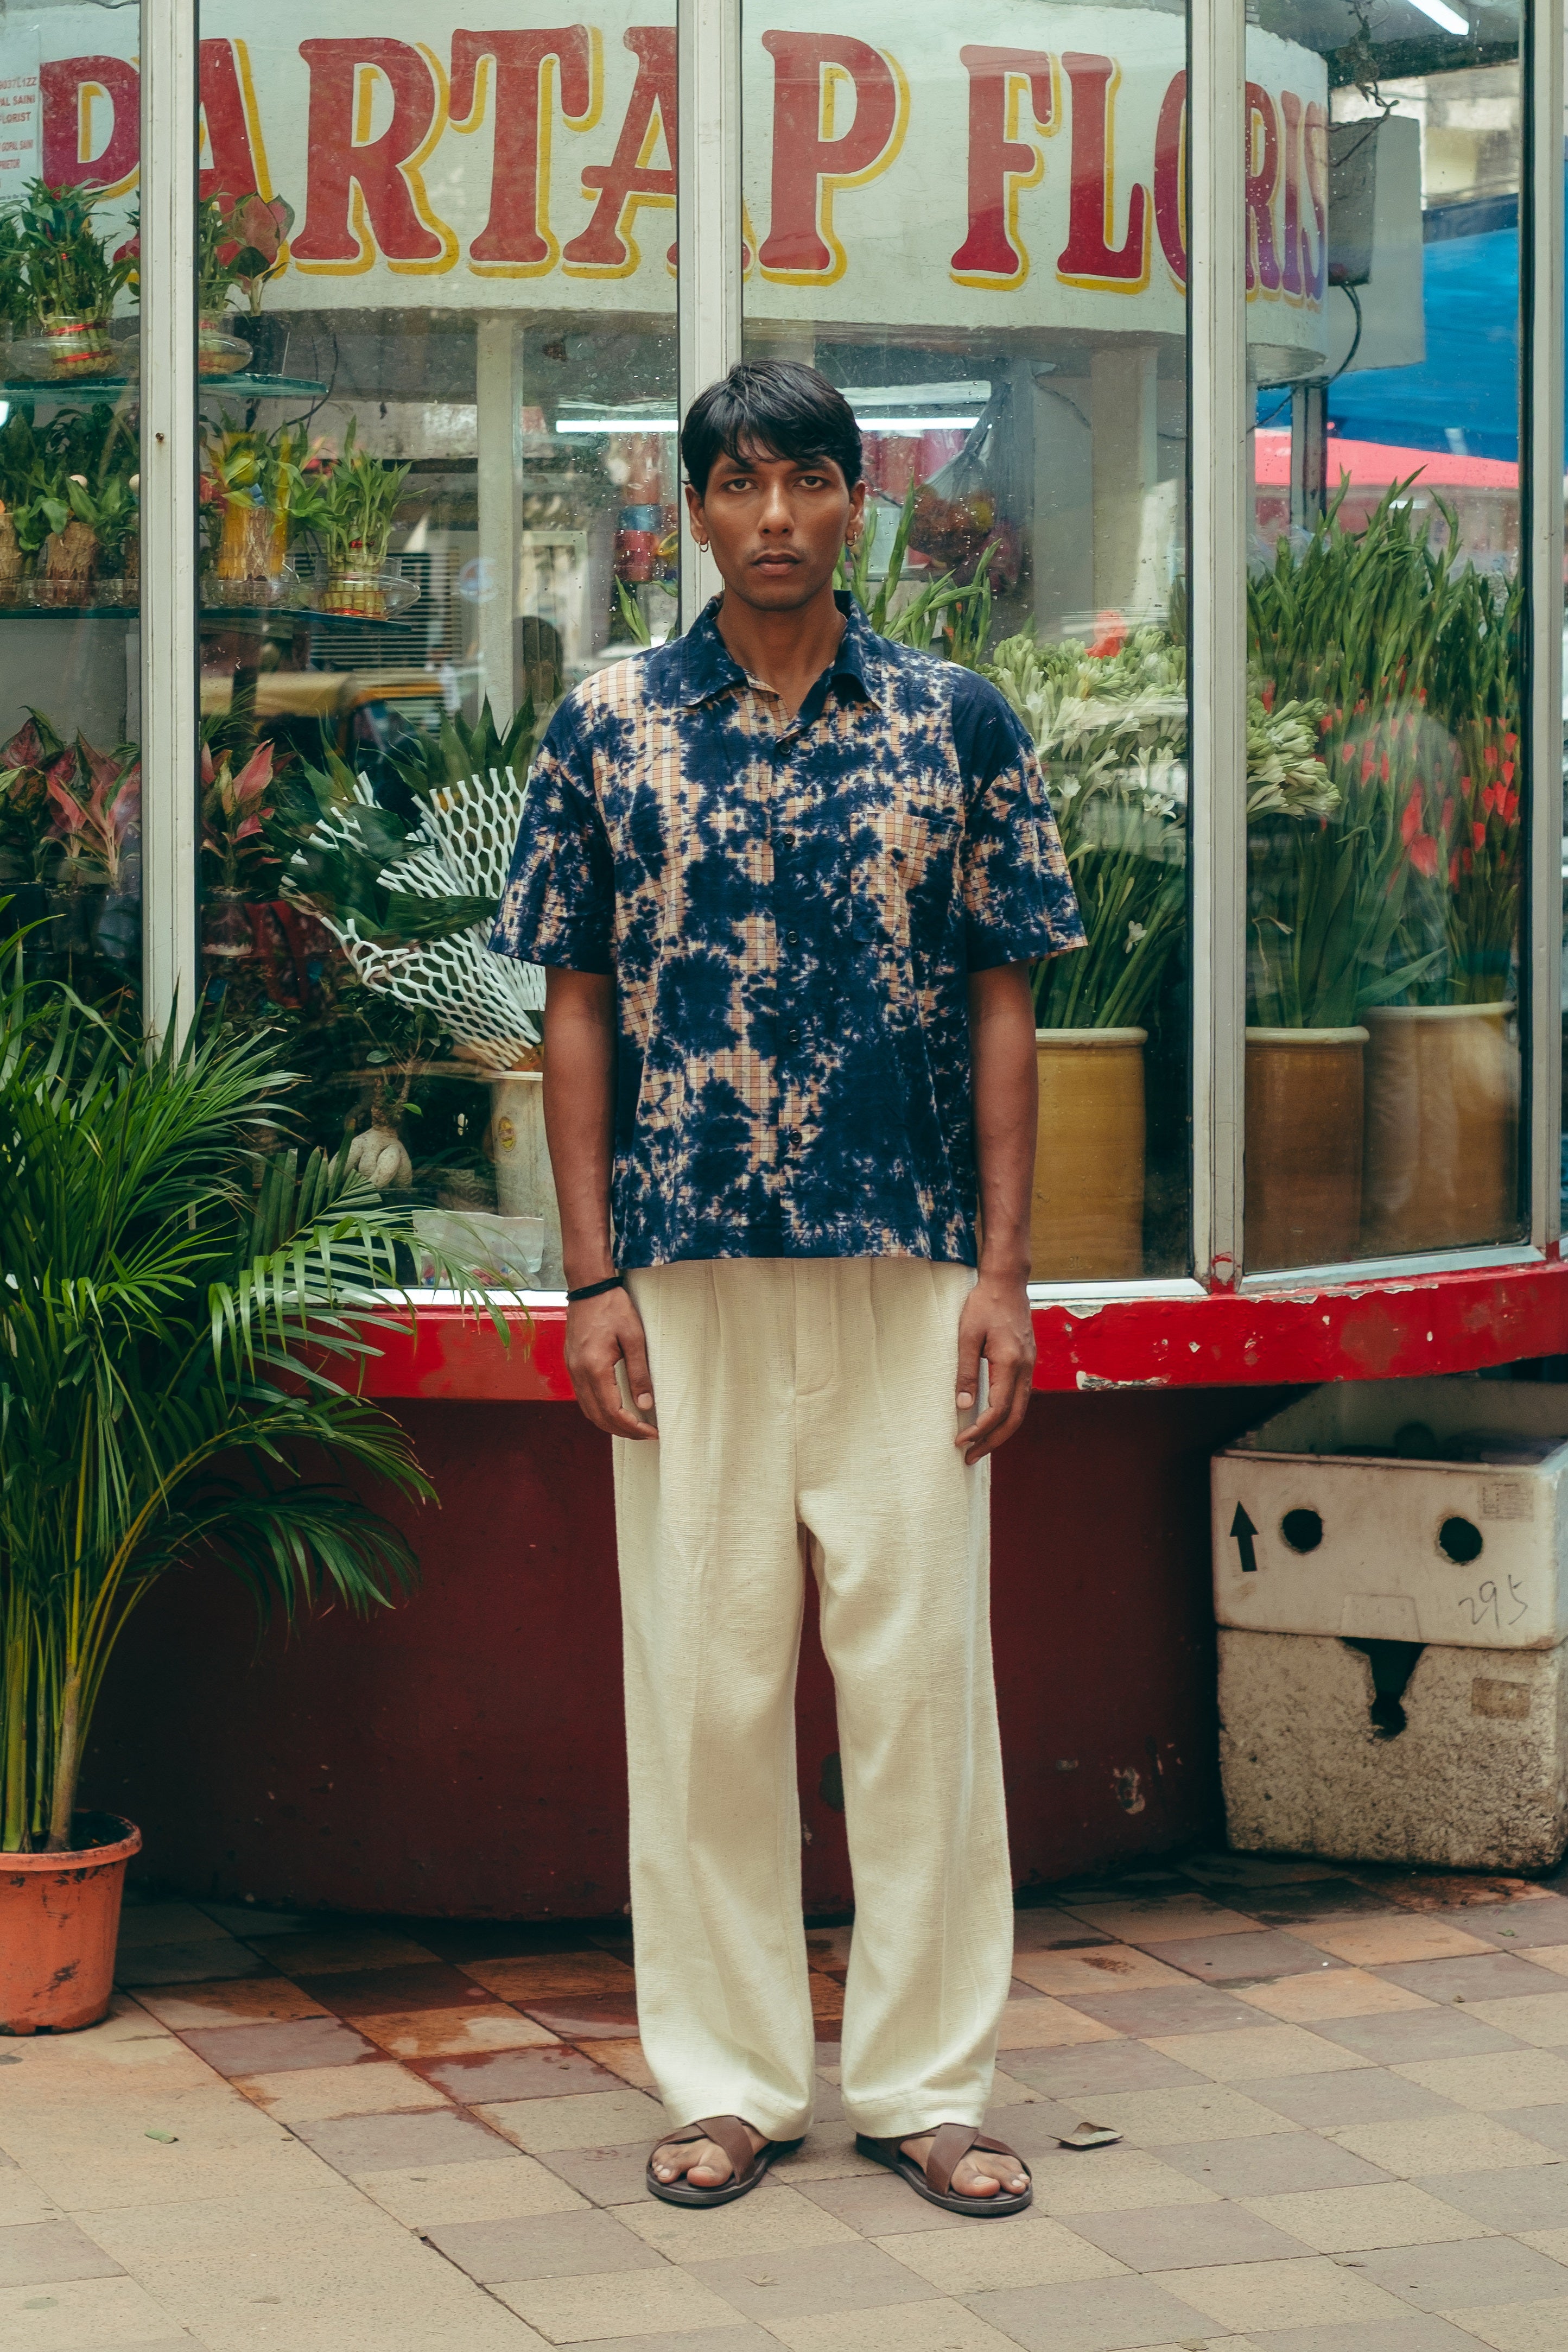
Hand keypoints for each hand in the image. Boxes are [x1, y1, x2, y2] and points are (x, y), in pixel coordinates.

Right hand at [565, 1288, 657, 1439]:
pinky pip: (583, 1398)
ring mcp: (572, 1370)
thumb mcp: (635, 1338)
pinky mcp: (572, 1365)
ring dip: (610, 1423)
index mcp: (594, 1368)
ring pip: (588, 1411)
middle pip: (598, 1417)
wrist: (589, 1287)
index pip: (612, 1412)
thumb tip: (645, 1405)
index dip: (632, 1427)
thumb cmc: (613, 1307)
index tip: (651, 1433)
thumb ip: (639, 1374)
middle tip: (646, 1434)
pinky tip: (615, 1409)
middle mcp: (578, 1373)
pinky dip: (599, 1411)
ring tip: (633, 1426)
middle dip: (623, 1431)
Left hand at [954, 1271, 1033, 1464]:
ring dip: (1001, 1431)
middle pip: (1014, 1419)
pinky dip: (1007, 1416)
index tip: (959, 1442)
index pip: (998, 1409)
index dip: (979, 1430)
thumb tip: (963, 1406)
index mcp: (1011, 1363)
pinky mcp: (1027, 1363)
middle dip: (993, 1441)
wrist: (1007, 1282)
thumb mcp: (966, 1336)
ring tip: (979, 1446)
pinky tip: (992, 1421)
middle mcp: (1026, 1369)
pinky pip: (1021, 1398)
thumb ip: (965, 1372)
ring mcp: (1029, 1366)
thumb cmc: (984, 1304)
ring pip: (1020, 1411)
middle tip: (970, 1458)